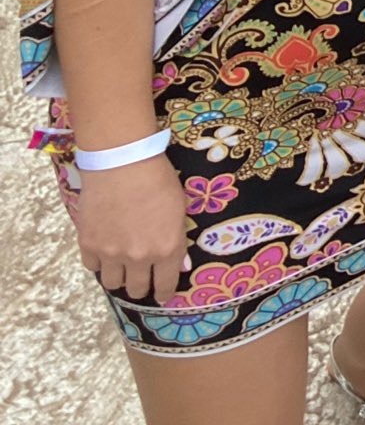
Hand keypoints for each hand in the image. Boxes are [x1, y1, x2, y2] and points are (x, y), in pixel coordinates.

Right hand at [74, 155, 188, 302]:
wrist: (123, 163)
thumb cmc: (158, 180)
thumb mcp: (179, 209)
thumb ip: (176, 239)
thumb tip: (178, 264)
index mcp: (167, 249)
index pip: (165, 285)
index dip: (164, 293)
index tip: (161, 296)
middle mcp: (139, 257)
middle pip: (137, 289)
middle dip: (142, 287)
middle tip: (142, 279)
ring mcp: (111, 253)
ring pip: (113, 283)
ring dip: (119, 277)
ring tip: (122, 267)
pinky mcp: (88, 245)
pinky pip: (93, 266)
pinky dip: (99, 262)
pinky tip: (105, 252)